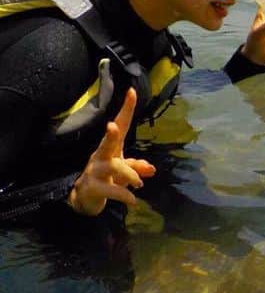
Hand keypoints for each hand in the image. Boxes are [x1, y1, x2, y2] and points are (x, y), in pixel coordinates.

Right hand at [68, 88, 155, 215]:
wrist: (85, 199)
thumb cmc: (107, 178)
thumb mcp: (124, 171)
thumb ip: (137, 167)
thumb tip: (151, 169)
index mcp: (111, 147)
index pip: (121, 125)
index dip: (126, 109)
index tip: (132, 91)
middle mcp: (102, 156)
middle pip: (107, 142)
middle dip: (110, 134)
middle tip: (112, 127)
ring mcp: (95, 171)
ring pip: (114, 167)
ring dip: (130, 174)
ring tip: (139, 184)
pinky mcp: (92, 187)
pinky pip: (111, 189)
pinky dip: (124, 195)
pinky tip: (133, 201)